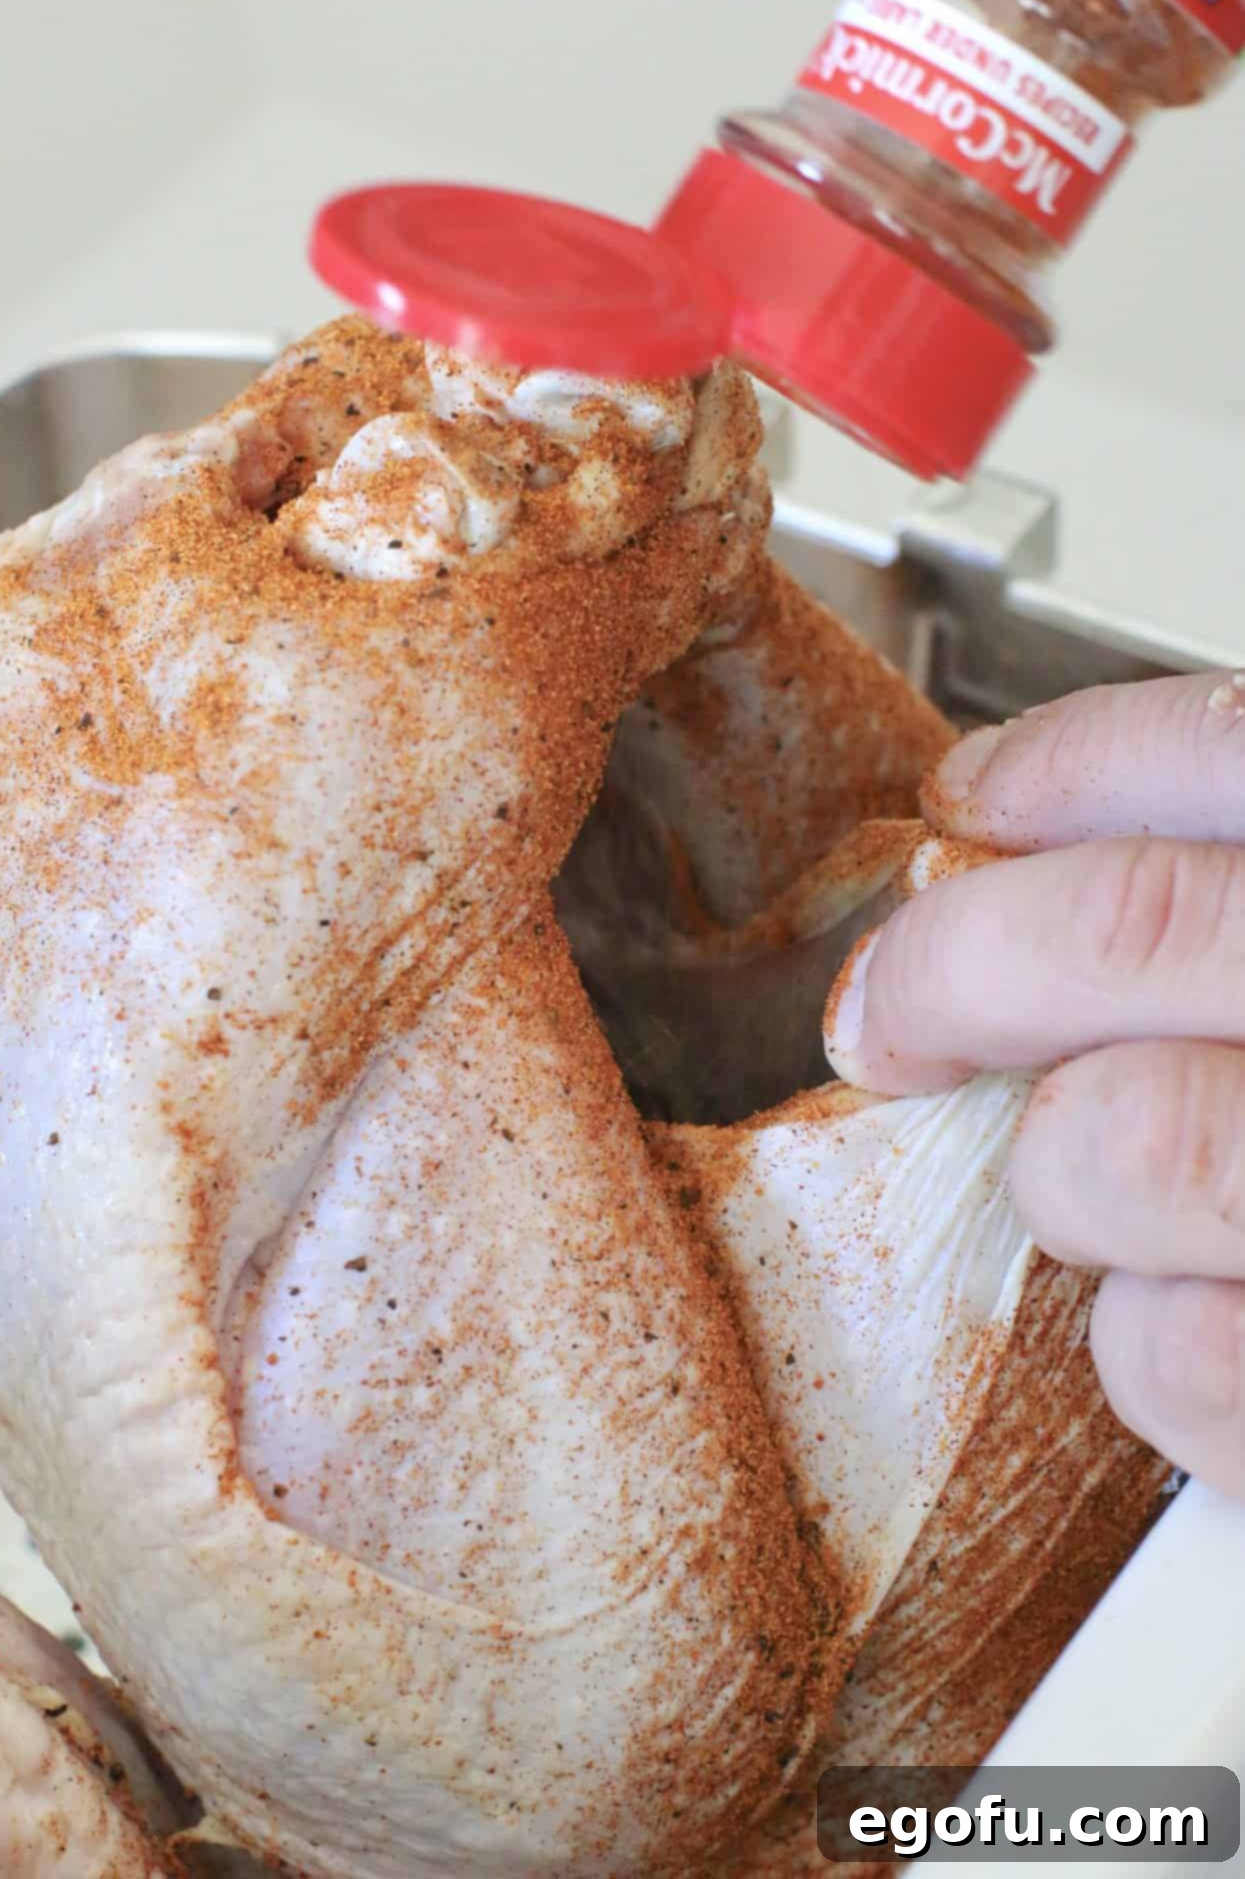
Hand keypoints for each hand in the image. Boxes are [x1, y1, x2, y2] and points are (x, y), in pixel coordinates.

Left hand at [825, 671, 1244, 1497]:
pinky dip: (1146, 1348)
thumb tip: (1028, 847)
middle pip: (1131, 928)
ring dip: (1068, 1171)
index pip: (1230, 753)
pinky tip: (1194, 1324)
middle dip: (958, 967)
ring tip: (1106, 1196)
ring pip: (1128, 1141)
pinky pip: (1182, 1354)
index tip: (975, 807)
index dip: (1064, 771)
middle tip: (896, 1013)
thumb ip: (1237, 912)